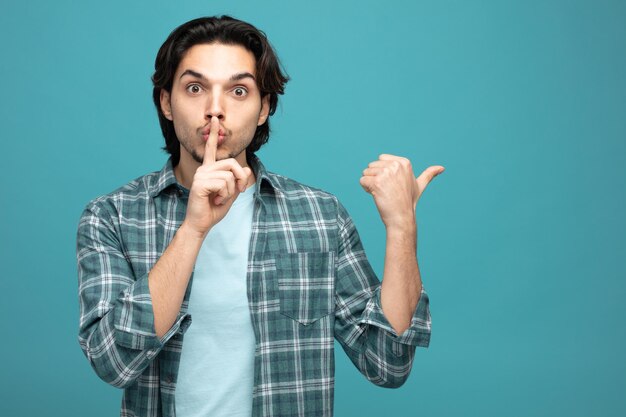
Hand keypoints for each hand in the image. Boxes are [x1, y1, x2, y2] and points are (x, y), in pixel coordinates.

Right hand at [182, 116, 252, 237]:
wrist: (201, 224)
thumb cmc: (213, 210)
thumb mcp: (231, 194)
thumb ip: (238, 181)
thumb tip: (245, 168)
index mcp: (210, 169)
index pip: (212, 149)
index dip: (214, 134)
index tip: (215, 120)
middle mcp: (204, 169)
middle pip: (232, 163)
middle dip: (241, 179)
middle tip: (239, 191)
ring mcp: (200, 175)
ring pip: (229, 176)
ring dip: (231, 191)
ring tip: (220, 199)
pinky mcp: (199, 183)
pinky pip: (223, 183)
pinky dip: (225, 195)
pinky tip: (215, 201)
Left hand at [360, 154, 443, 229]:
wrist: (402, 217)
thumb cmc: (409, 202)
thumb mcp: (420, 185)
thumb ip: (429, 175)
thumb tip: (442, 168)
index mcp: (404, 162)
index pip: (381, 159)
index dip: (383, 172)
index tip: (392, 184)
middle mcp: (395, 165)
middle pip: (372, 165)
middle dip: (375, 178)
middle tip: (387, 190)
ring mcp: (386, 173)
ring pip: (366, 173)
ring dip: (370, 184)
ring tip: (382, 193)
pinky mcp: (377, 182)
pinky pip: (362, 181)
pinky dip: (365, 189)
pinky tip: (376, 196)